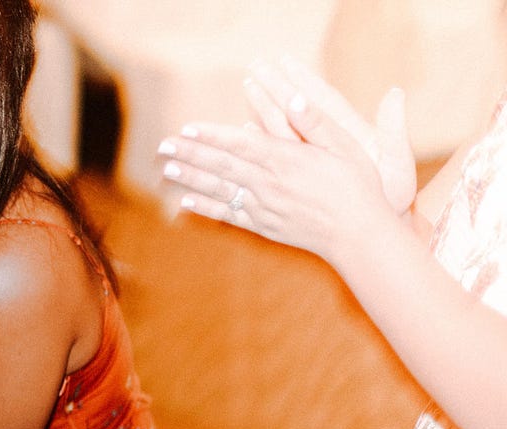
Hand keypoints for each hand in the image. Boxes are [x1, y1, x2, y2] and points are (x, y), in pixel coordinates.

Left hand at [157, 99, 399, 257]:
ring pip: (220, 189)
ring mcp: (264, 207)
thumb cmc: (358, 186)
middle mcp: (269, 183)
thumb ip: (315, 123)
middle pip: (222, 165)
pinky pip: (229, 215)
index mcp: (287, 159)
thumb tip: (295, 96)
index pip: (240, 143)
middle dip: (190, 154)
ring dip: (191, 178)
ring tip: (167, 169)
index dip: (211, 135)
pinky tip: (186, 201)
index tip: (187, 128)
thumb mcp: (345, 146)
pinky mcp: (264, 226)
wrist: (361, 236)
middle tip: (163, 145)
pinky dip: (206, 207)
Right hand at [241, 58, 415, 213]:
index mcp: (349, 134)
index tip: (283, 61)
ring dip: (265, 106)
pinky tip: (247, 130)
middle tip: (256, 64)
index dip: (303, 79)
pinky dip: (262, 140)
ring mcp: (312, 158)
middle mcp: (327, 142)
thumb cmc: (389, 198)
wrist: (375, 228)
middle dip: (276, 85)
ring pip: (283, 128)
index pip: (322, 99)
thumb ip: (393, 129)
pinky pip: (277, 154)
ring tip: (248, 86)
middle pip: (297, 107)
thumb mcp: (397, 163)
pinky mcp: (302, 174)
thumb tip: (395, 92)